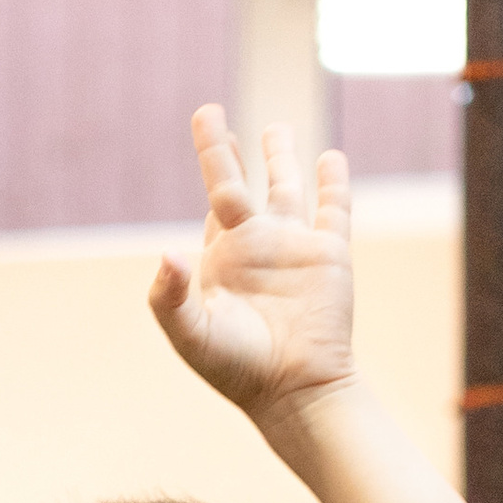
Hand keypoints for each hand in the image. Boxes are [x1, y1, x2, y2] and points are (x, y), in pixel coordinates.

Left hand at [149, 110, 353, 426]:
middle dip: (227, 150)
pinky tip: (331, 157)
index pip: (215, 196)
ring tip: (277, 129)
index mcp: (224, 257)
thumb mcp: (193, 334)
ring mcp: (294, 247)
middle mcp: (257, 245)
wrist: (295, 390)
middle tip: (212, 112)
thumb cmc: (238, 369)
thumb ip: (170, 295)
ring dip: (282, 157)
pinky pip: (334, 208)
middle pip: (240, 184)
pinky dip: (335, 181)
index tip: (207, 117)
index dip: (213, 155)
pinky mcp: (330, 255)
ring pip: (288, 187)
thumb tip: (167, 252)